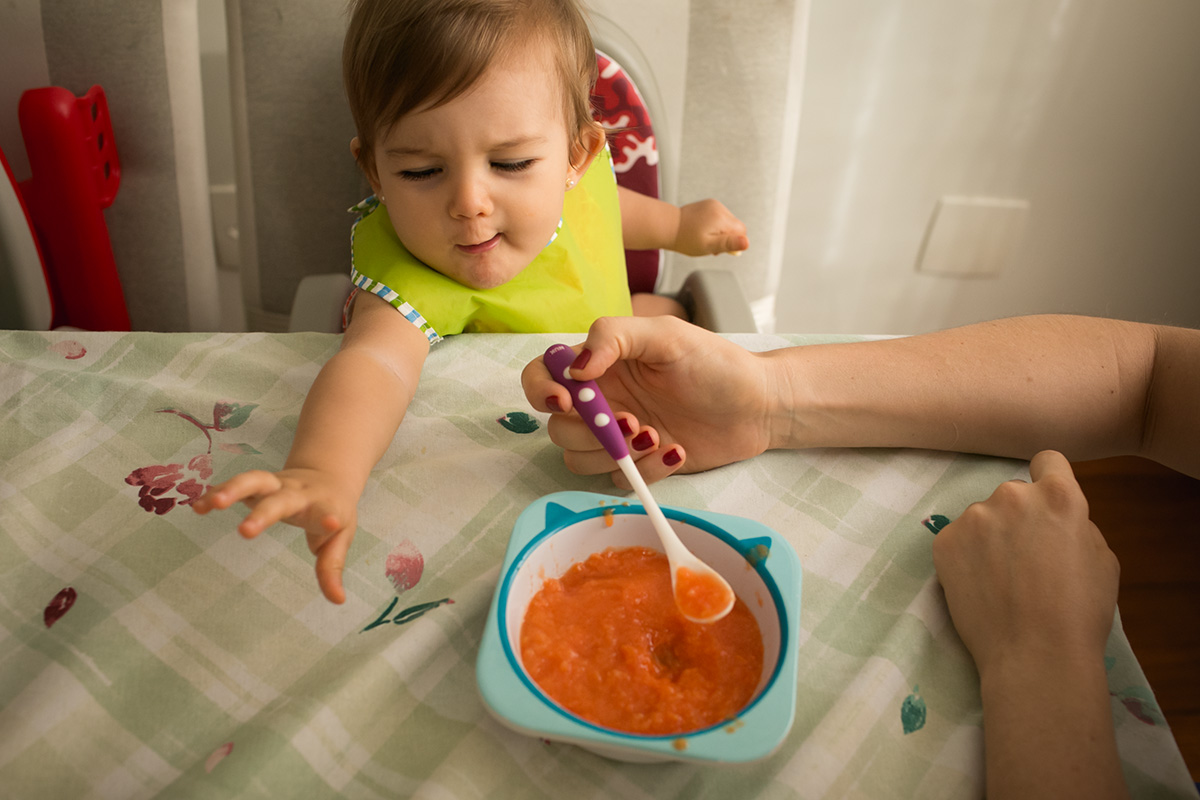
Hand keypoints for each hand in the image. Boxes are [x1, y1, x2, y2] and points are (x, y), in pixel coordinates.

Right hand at [193, 468, 358, 603]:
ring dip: (234, 489)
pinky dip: (216, 492)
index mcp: (323, 506)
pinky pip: (235, 485)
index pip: (327, 512)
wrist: (327, 474)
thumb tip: (337, 600)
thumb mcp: (341, 537)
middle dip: (264, 514)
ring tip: (214, 503)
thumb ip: (332, 567)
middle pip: (281, 500)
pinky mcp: (258, 485)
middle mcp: (298, 493)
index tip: (332, 524)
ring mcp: (276, 485)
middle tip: (245, 532)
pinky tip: (198, 507)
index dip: (328, 519)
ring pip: (255, 480)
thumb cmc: (334, 510)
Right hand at [522, 315, 776, 486]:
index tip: (565, 400)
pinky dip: (645, 471)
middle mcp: (601, 401)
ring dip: (615, 452)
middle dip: (591, 430)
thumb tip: (575, 367)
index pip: (542, 374)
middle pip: (558, 426)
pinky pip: (617, 479)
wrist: (759, 405)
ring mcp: (618, 436)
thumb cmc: (715, 363)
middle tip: (632, 421)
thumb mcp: (666, 334)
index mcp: (600, 364)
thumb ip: (614, 336)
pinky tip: (677, 452)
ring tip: (658, 436)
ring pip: (579, 459)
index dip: (540, 390)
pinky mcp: (639, 465)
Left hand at [671, 199, 748, 255]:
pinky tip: (703, 230)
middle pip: (735, 226)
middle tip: (711, 246)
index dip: (733, 243)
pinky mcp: (709, 204)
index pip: (742, 231)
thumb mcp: (708, 246)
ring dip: (720, 232)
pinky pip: (719, 217)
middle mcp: (719, 208)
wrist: (668, 226)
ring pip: (727, 222)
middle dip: (726, 238)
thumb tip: (747, 243)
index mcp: (721, 218)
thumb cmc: (686, 239)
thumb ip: (728, 244)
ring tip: (705, 238)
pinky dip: (715, 225)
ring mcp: (714, 204)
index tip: (720, 249)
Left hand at [931, 450, 1119, 676]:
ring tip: (1001, 580)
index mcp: (1058, 495)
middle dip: (1019, 517)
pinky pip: (958, 539)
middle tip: (1025, 559)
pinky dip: (966, 557)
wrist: (1035, 655)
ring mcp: (973, 517)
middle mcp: (1011, 495)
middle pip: (1013, 494)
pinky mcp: (944, 540)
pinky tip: (980, 586)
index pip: (1048, 461)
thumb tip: (1057, 519)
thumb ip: (1077, 525)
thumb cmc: (1079, 613)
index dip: (1049, 481)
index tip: (1045, 504)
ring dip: (990, 537)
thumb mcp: (1102, 560)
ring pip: (983, 517)